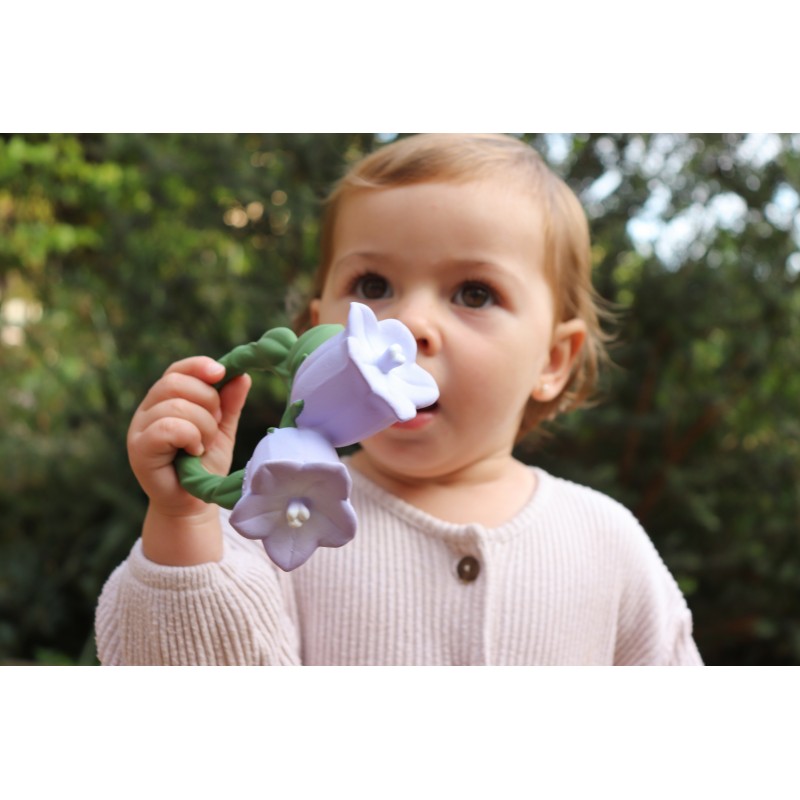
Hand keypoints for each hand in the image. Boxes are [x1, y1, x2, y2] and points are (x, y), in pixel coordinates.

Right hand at [127, 356, 251, 518]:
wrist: (193, 503)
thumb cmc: (204, 465)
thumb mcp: (222, 429)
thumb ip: (229, 403)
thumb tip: (242, 375)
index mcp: (165, 400)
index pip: (177, 370)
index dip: (199, 366)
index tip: (222, 372)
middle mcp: (147, 410)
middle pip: (175, 382)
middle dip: (207, 400)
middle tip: (215, 425)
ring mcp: (139, 429)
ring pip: (175, 405)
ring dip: (203, 425)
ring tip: (204, 445)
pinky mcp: (139, 449)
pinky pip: (167, 427)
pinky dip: (190, 437)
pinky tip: (194, 452)